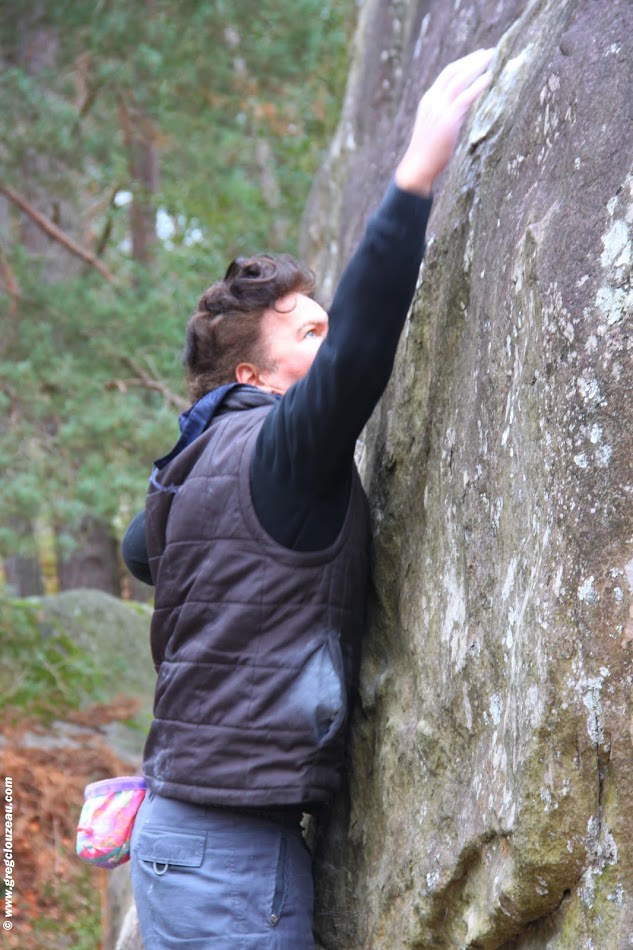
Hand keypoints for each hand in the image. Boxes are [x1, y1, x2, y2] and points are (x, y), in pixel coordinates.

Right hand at [395, 48, 494, 196]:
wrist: (416, 168)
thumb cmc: (427, 154)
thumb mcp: (434, 128)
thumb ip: (445, 115)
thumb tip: (461, 111)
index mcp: (428, 101)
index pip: (446, 74)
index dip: (463, 63)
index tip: (477, 57)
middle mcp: (432, 100)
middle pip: (453, 72)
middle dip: (472, 60)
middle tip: (489, 52)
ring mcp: (439, 109)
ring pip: (460, 80)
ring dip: (477, 66)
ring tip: (493, 58)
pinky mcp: (448, 120)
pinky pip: (465, 97)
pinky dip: (478, 85)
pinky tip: (489, 77)